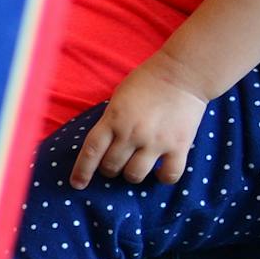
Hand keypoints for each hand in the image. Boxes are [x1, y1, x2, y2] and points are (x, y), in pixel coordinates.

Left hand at [71, 60, 208, 187]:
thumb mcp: (117, 100)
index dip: (82, 171)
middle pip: (112, 166)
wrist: (182, 74)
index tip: (77, 185)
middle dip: (110, 169)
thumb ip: (110, 123)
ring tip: (136, 166)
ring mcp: (155, 141)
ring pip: (135, 175)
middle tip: (116, 163)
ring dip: (132, 174)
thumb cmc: (146, 83)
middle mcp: (131, 133)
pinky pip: (169, 174)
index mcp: (113, 120)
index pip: (91, 152)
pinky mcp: (179, 145)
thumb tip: (103, 146)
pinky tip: (161, 171)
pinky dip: (163, 177)